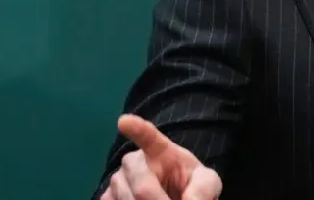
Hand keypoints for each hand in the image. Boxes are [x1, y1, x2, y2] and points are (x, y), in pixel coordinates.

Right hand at [100, 114, 222, 199]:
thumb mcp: (206, 183)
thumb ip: (203, 189)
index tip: (124, 121)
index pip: (148, 137)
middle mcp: (135, 161)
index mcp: (161, 151)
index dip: (137, 129)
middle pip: (142, 187)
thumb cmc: (190, 185)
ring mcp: (118, 179)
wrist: (175, 194)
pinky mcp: (106, 196)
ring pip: (126, 199)